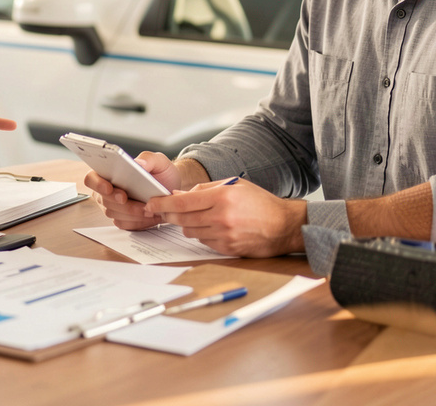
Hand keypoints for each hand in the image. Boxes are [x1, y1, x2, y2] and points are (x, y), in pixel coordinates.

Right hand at [84, 152, 183, 230]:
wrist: (172, 190)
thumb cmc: (162, 173)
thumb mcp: (159, 161)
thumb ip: (148, 158)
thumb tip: (138, 163)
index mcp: (109, 172)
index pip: (91, 178)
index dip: (97, 183)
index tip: (109, 187)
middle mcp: (107, 190)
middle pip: (103, 199)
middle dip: (119, 202)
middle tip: (134, 202)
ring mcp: (112, 206)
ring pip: (113, 213)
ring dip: (131, 213)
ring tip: (149, 209)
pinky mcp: (122, 219)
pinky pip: (124, 223)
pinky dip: (137, 221)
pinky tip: (150, 216)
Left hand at [145, 178, 307, 257]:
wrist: (284, 226)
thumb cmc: (260, 202)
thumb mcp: (234, 185)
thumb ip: (205, 189)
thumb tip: (179, 194)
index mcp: (222, 198)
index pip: (182, 202)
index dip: (162, 203)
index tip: (151, 203)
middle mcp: (221, 218)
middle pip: (182, 219)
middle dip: (169, 215)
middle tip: (162, 211)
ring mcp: (224, 236)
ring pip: (190, 232)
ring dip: (187, 224)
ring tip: (198, 216)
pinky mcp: (227, 249)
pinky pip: (203, 242)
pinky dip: (202, 234)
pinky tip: (212, 227)